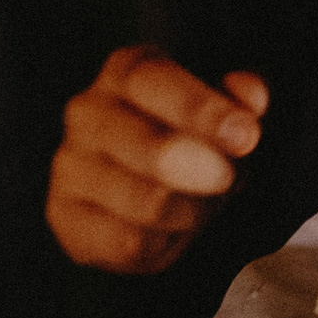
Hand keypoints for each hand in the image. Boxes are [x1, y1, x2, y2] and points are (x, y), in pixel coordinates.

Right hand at [47, 47, 267, 272]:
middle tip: (229, 179)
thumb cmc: (184, 141)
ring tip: (201, 206)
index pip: (152, 81)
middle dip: (201, 169)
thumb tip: (253, 96)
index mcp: (124, 72)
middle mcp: (87, 111)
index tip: (243, 134)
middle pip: (147, 145)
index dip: (200, 108)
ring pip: (144, 202)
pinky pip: (124, 242)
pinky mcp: (64, 216)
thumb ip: (238, 100)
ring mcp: (70, 165)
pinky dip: (161, 244)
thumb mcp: (219, 114)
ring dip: (190, 212)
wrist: (140, 197)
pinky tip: (167, 231)